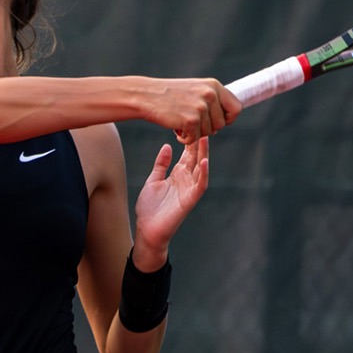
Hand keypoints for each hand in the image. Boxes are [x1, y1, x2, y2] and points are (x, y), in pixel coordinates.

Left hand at [131, 137, 210, 265]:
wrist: (147, 230)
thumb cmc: (150, 208)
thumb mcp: (153, 180)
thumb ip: (161, 164)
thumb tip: (166, 146)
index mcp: (177, 174)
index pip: (187, 153)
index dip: (190, 139)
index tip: (191, 123)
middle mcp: (186, 179)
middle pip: (195, 157)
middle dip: (199, 142)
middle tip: (202, 125)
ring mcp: (189, 189)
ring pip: (200, 168)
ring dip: (204, 154)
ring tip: (205, 138)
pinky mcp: (190, 200)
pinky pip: (200, 185)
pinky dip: (203, 173)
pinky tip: (204, 162)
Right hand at [151, 79, 241, 143]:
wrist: (146, 95)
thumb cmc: (170, 95)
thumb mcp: (196, 89)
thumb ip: (213, 99)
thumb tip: (230, 116)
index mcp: (214, 86)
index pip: (236, 108)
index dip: (229, 119)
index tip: (218, 122)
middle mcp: (210, 95)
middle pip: (221, 124)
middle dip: (207, 128)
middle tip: (191, 122)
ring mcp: (200, 107)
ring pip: (208, 133)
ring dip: (194, 133)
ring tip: (181, 122)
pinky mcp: (190, 120)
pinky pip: (194, 139)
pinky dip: (185, 138)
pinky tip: (176, 129)